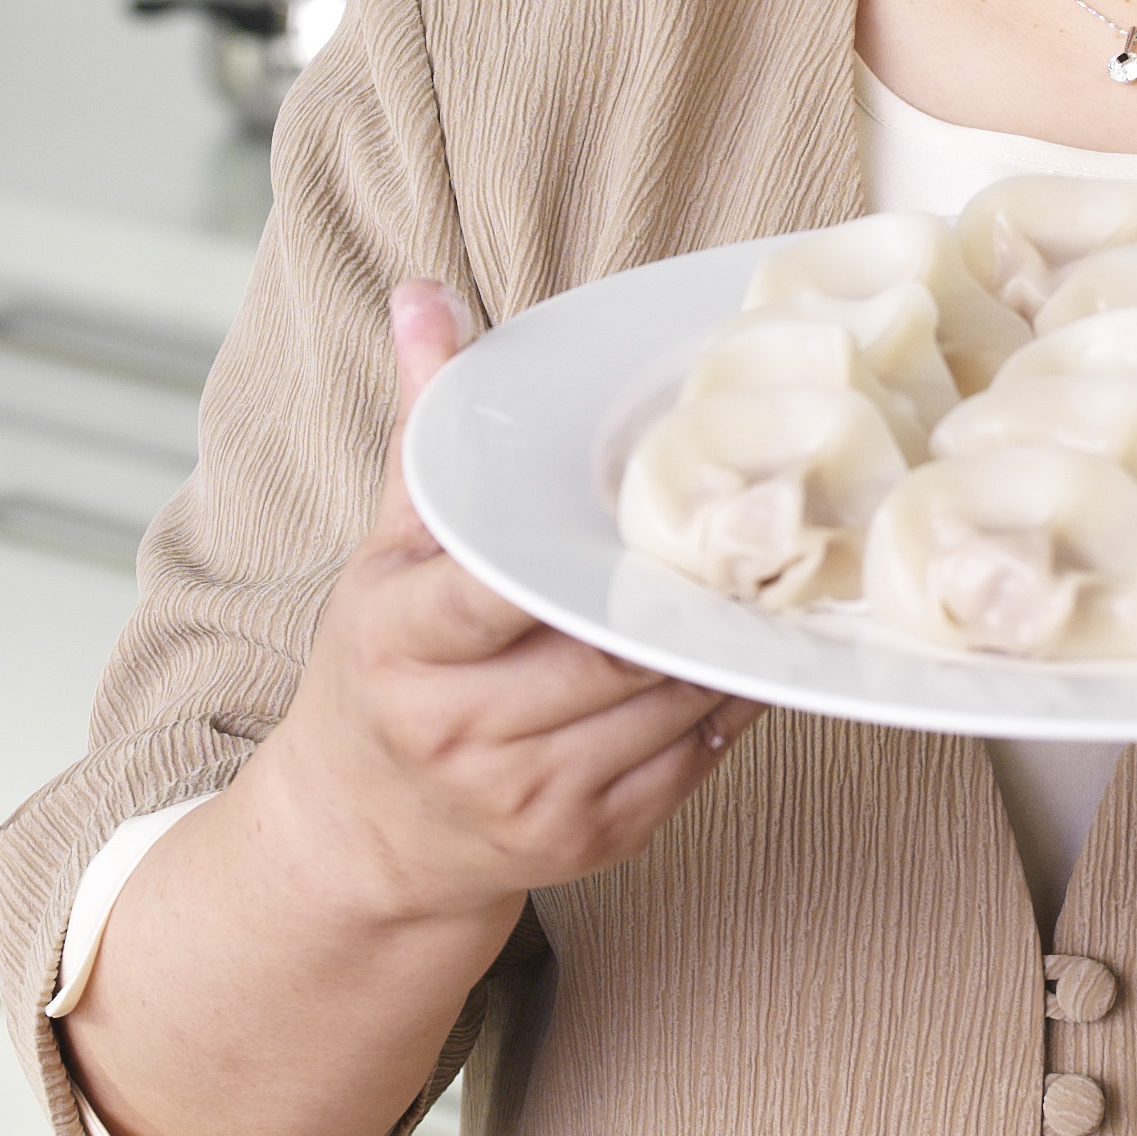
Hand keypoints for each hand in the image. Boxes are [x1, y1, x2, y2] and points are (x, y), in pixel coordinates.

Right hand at [237, 284, 756, 944]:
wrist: (365, 832)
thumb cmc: (384, 666)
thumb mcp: (386, 548)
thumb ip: (422, 425)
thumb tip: (425, 295)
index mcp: (401, 641)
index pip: (494, 592)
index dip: (571, 562)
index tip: (648, 513)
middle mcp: (457, 727)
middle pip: (607, 649)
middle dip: (681, 595)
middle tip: (760, 529)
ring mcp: (526, 795)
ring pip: (662, 706)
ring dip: (723, 647)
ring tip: (771, 586)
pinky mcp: (587, 840)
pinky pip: (688, 764)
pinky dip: (729, 708)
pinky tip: (752, 660)